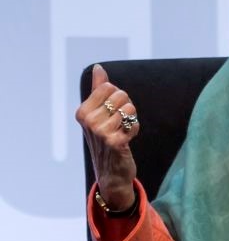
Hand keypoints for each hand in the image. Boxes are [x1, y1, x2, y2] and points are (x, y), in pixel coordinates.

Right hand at [75, 64, 138, 209]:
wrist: (110, 172)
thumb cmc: (105, 139)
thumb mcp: (98, 113)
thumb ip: (98, 89)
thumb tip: (98, 68)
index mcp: (82, 112)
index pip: (108, 87)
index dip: (116, 97)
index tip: (111, 112)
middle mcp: (88, 121)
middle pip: (120, 94)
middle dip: (126, 106)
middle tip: (119, 122)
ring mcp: (101, 132)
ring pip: (129, 108)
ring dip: (131, 119)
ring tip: (122, 131)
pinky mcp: (115, 142)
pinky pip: (134, 123)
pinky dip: (134, 129)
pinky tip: (126, 139)